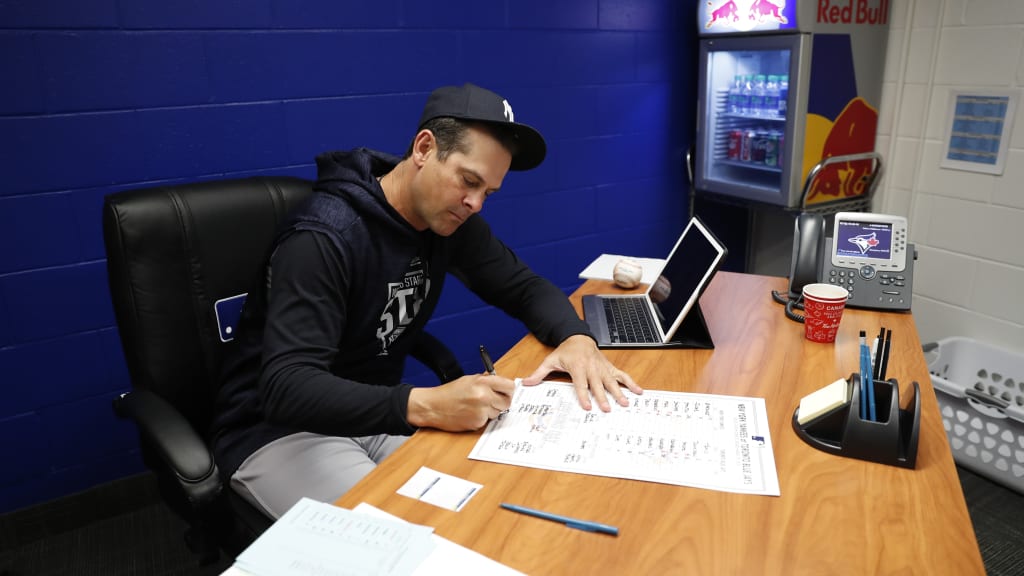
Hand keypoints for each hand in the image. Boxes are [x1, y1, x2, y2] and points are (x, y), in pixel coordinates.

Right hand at [407, 373, 514, 430]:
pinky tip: (470, 413)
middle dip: (501, 402)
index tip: (506, 392)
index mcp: (482, 382)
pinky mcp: (478, 422)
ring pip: (498, 412)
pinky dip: (481, 418)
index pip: (509, 386)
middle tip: (492, 401)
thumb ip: (487, 381)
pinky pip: (487, 421)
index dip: (509, 390)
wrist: (433, 406)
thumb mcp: (469, 380)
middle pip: (507, 402)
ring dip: (490, 411)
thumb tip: (502, 385)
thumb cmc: (450, 393)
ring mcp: (481, 410)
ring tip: (475, 406)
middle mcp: (484, 396)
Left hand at [521, 334, 641, 411]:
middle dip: (602, 397)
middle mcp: (591, 367)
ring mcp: (602, 367)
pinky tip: (639, 391)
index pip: (580, 383)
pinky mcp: (609, 367)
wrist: (578, 336)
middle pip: (597, 384)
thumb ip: (539, 373)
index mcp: (577, 366)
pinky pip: (621, 375)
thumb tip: (526, 383)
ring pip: (611, 381)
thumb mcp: (550, 360)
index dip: (583, 395)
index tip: (588, 407)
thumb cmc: (565, 351)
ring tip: (625, 403)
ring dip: (619, 392)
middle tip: (607, 409)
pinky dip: (630, 382)